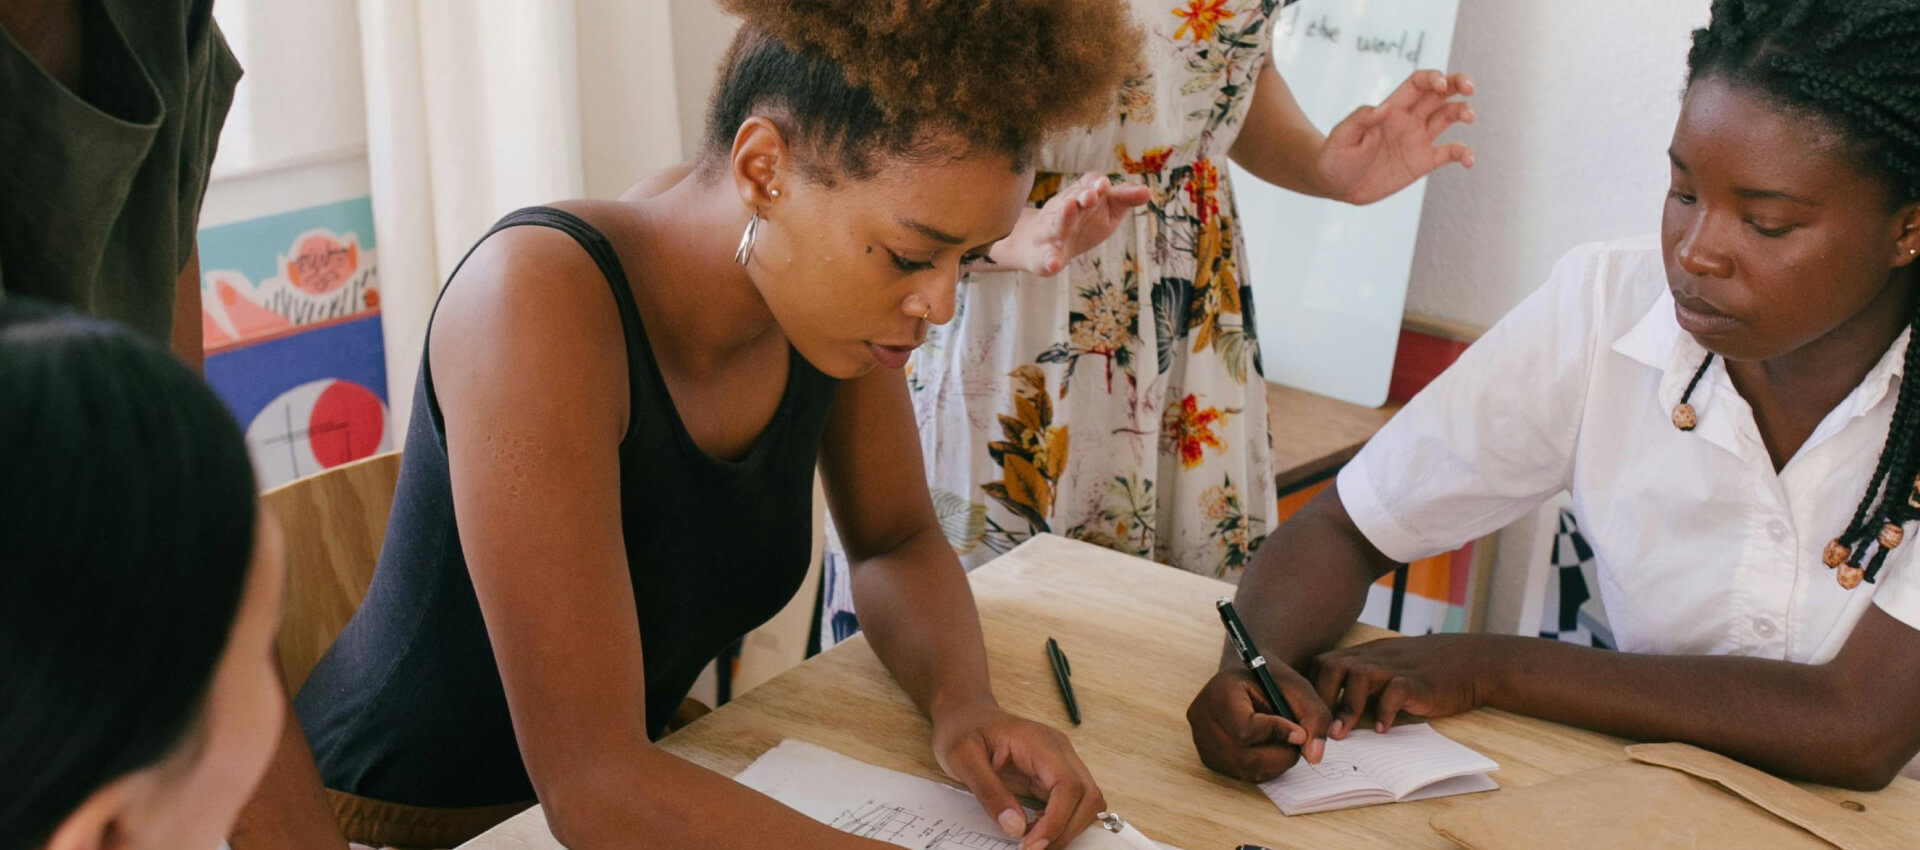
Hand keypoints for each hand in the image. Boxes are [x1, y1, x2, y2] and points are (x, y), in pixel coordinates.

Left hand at [931, 701, 1103, 849]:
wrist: (965, 715)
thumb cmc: (963, 730)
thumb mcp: (962, 759)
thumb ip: (989, 792)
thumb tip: (1016, 826)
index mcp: (1039, 742)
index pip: (1068, 785)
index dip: (1057, 820)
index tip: (1032, 843)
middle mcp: (1059, 751)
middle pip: (1089, 796)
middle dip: (1067, 829)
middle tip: (1032, 847)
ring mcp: (1060, 762)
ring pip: (1088, 802)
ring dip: (1067, 828)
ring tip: (1032, 839)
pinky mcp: (1054, 776)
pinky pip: (1073, 804)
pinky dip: (1061, 823)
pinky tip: (1036, 830)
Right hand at [990, 173, 1150, 276]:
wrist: (1039, 246)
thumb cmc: (1082, 224)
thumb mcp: (1106, 211)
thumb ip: (1123, 199)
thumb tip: (1148, 191)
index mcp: (1081, 198)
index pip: (1089, 185)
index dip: (1096, 184)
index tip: (1104, 185)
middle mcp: (1065, 210)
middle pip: (1073, 199)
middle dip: (1081, 196)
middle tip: (1090, 195)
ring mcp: (1052, 232)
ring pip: (1057, 222)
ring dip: (1064, 215)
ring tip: (1070, 208)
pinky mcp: (1044, 255)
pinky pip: (1047, 257)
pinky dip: (1050, 260)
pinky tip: (1055, 264)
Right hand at [1185, 664, 1332, 782]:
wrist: (1248, 677)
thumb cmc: (1273, 680)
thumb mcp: (1298, 688)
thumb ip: (1314, 717)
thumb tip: (1313, 756)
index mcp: (1220, 692)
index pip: (1245, 729)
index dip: (1277, 734)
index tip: (1299, 731)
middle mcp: (1202, 717)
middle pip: (1245, 756)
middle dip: (1281, 754)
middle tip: (1298, 741)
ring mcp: (1202, 740)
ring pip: (1245, 769)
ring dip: (1275, 762)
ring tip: (1284, 742)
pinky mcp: (1208, 756)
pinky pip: (1241, 774)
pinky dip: (1263, 767)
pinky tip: (1270, 748)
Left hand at [1309, 634, 1495, 737]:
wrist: (1472, 661)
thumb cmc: (1425, 671)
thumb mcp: (1387, 670)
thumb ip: (1361, 685)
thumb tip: (1331, 716)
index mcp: (1363, 656)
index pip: (1321, 663)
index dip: (1308, 688)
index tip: (1302, 715)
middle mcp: (1375, 658)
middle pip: (1331, 666)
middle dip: (1319, 699)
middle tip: (1315, 730)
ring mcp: (1396, 667)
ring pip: (1358, 675)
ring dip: (1345, 707)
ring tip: (1340, 734)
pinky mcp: (1418, 682)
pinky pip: (1395, 691)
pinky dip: (1385, 711)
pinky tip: (1382, 729)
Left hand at [1317, 71, 1476, 205]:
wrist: (1335, 185)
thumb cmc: (1334, 156)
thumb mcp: (1341, 136)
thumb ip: (1360, 120)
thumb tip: (1384, 109)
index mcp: (1392, 109)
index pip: (1418, 84)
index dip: (1433, 78)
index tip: (1441, 84)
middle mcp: (1409, 120)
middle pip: (1440, 94)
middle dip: (1458, 84)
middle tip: (1470, 88)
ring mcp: (1417, 140)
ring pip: (1447, 117)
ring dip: (1462, 112)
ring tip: (1470, 116)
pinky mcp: (1422, 162)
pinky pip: (1448, 153)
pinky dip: (1462, 153)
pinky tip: (1469, 160)